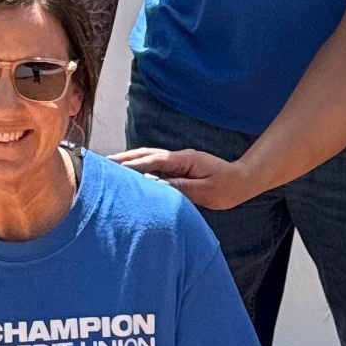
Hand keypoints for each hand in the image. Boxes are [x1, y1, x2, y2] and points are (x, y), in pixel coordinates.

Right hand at [116, 143, 250, 211]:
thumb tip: (155, 185)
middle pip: (147, 154)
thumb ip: (180, 188)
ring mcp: (178, 161)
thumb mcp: (205, 191)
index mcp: (185, 160)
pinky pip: (155, 166)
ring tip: (110, 167)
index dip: (135, 164)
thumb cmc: (226, 188)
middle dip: (125, 158)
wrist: (242, 181)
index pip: (155, 160)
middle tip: (104, 163)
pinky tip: (129, 173)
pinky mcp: (178, 168)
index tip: (116, 168)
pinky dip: (139, 167)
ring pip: (149, 158)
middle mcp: (179, 157)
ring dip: (130, 161)